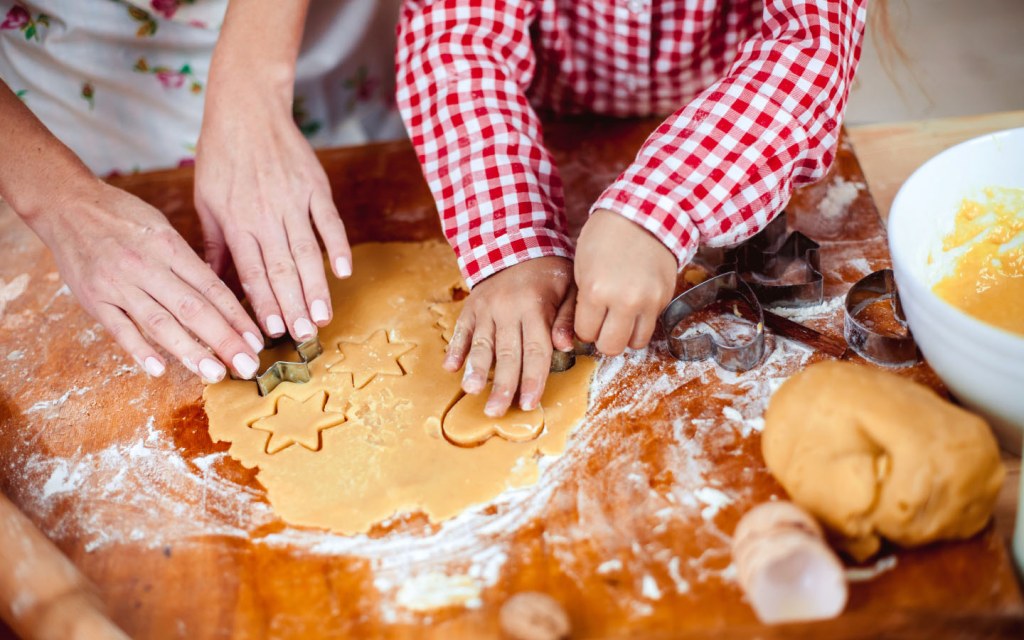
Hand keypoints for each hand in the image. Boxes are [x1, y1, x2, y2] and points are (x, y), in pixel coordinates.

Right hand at [39, 180, 263, 380]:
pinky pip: (119, 328)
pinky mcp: (94, 299)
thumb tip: (220, 297)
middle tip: (248, 366)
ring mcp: (119, 285)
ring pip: (160, 323)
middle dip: (224, 340)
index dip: (236, 317)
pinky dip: (139, 350)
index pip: (212, 288)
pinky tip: (158, 369)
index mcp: (170, 247)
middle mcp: (148, 267)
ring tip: (215, 373)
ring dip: (190, 351)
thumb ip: (187, 262)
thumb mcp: (162, 228)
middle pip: (193, 309)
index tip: (257, 341)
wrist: (66, 204)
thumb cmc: (122, 216)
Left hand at [194, 85, 348, 341]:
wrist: (247, 109)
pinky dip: (338, 246)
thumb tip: (213, 281)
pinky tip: (344, 271)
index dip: (263, 302)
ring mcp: (294, 201)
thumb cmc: (221, 156)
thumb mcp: (206, 199)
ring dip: (316, 287)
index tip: (273, 331)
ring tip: (323, 316)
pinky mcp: (316, 187)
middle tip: (305, 337)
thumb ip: (215, 242)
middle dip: (294, 306)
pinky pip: (329, 221)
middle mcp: (265, 215)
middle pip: (282, 268)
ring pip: (307, 252)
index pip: (251, 271)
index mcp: (236, 221)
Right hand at [445, 257, 575, 417]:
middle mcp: (507, 309)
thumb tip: (565, 346)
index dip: (532, 379)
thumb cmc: (549, 272)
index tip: (529, 404)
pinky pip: (462, 330)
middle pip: (506, 353)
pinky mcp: (471, 307)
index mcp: (535, 307)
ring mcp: (486, 308)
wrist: (516, 243)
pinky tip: (450, 367)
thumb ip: (568, 318)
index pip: (535, 350)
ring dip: (475, 369)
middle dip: (502, 385)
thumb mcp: (569, 288)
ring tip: (470, 391)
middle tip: (496, 412)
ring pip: (481, 344)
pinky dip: (455, 348)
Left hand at [574, 209, 676, 354]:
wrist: (645, 213)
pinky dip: (641, 322)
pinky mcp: (665, 298)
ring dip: (625, 335)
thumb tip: (584, 330)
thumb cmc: (606, 236)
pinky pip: (652, 326)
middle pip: (611, 347)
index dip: (584, 328)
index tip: (586, 317)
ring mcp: (649, 301)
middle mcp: (624, 301)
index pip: (586, 333)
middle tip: (602, 324)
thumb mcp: (581, 266)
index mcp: (596, 290)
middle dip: (603, 339)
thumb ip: (583, 300)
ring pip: (635, 343)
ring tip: (620, 318)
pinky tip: (635, 305)